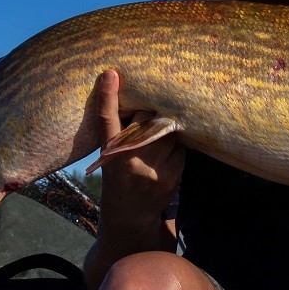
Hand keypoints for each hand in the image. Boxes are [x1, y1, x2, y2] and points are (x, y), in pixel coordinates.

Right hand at [95, 69, 183, 212]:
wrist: (130, 215)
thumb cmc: (119, 176)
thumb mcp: (110, 155)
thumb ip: (120, 130)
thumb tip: (137, 96)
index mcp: (109, 152)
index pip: (107, 120)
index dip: (107, 96)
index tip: (110, 74)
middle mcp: (129, 160)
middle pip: (148, 118)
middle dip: (153, 111)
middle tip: (155, 107)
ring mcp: (152, 169)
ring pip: (170, 131)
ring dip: (169, 129)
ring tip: (161, 136)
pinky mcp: (172, 176)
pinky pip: (181, 148)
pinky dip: (177, 147)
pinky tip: (168, 154)